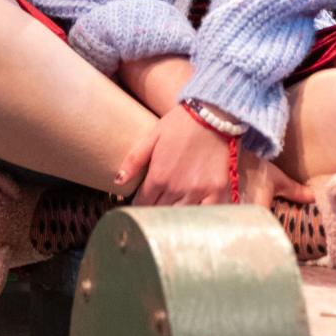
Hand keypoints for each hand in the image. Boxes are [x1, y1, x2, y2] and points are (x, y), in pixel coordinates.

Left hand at [116, 105, 311, 207]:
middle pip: (160, 213)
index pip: (142, 204)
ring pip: (181, 217)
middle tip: (155, 214)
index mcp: (158, 177)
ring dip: (174, 219)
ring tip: (172, 220)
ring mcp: (198, 191)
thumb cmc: (180, 124)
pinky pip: (207, 214)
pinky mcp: (217, 190)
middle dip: (155, 213)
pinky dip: (201, 220)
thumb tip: (117, 182)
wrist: (213, 114)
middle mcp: (177, 188)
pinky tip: (196, 221)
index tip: (141, 206)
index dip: (139, 206)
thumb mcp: (151, 137)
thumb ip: (133, 160)